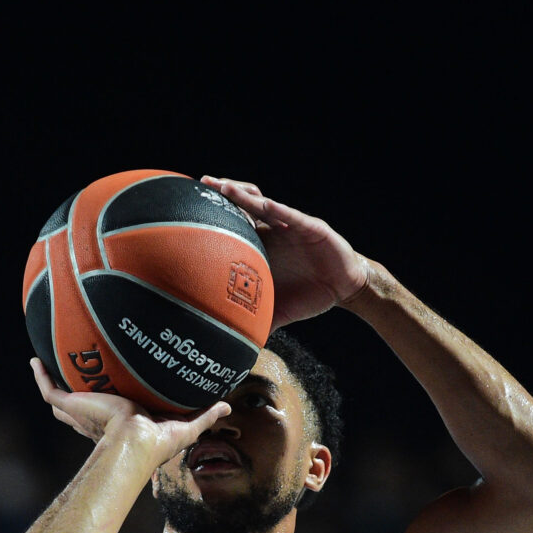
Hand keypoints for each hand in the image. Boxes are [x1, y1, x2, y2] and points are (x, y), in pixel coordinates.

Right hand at [32, 359, 231, 467]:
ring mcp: (82, 412)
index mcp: (120, 424)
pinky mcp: (72, 405)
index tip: (111, 391)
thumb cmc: (157, 443)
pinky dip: (40, 376)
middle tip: (75, 377)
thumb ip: (205, 416)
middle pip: (81, 409)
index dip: (106, 406)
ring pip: (62, 400)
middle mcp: (98, 418)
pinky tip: (35, 360)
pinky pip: (49, 389)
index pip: (109, 417)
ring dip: (54, 385)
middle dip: (75, 398)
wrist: (134, 443)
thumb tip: (228, 407)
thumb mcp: (185, 426)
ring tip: (48, 365)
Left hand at [201, 175, 369, 328]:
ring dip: (243, 195)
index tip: (189, 209)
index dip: (214, 216)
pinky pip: (291, 216)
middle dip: (222, 194)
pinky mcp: (310, 227)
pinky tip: (263, 204)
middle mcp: (272, 231)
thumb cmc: (308, 295)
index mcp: (261, 246)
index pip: (233, 226)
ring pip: (262, 204)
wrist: (343, 289)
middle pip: (242, 206)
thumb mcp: (278, 311)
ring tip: (223, 186)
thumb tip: (235, 347)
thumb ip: (256, 324)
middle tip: (200, 185)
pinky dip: (277, 210)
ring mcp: (289, 226)